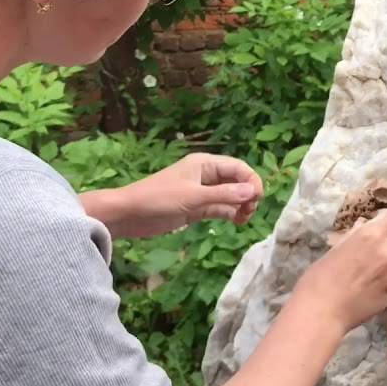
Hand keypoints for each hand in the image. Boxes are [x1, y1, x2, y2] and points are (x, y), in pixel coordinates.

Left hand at [83, 153, 262, 238]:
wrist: (128, 214)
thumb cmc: (158, 199)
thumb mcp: (193, 197)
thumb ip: (224, 195)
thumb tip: (253, 191)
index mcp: (205, 164)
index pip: (238, 167)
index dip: (251, 180)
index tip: (257, 198)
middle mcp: (206, 175)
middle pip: (237, 181)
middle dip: (247, 194)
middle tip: (249, 211)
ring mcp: (202, 192)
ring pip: (230, 196)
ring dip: (240, 205)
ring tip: (243, 219)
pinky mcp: (196, 208)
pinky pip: (220, 208)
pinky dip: (230, 213)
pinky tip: (236, 221)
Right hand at [298, 210, 386, 331]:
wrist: (321, 312)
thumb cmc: (319, 278)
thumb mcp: (334, 249)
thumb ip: (353, 236)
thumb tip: (363, 225)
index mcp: (371, 236)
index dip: (382, 219)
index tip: (375, 223)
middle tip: (372, 247)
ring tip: (368, 269)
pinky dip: (384, 278)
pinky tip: (367, 286)